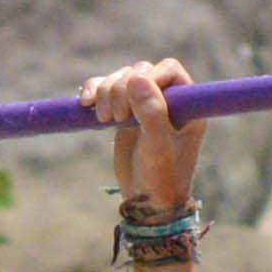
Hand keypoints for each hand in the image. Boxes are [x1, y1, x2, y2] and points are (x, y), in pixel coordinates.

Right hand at [85, 56, 203, 225]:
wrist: (146, 202)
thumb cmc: (161, 177)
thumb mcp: (159, 146)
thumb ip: (152, 112)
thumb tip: (137, 78)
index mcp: (186, 104)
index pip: (168, 69)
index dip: (149, 77)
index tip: (134, 103)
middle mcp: (166, 100)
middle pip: (139, 71)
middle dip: (121, 89)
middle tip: (117, 118)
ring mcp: (143, 104)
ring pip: (121, 78)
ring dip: (107, 92)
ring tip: (105, 119)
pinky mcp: (123, 112)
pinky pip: (105, 88)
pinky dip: (93, 91)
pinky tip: (85, 103)